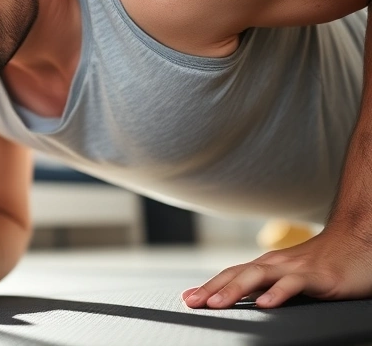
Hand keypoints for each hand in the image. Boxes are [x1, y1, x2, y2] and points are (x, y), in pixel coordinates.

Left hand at [183, 225, 371, 308]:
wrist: (360, 237)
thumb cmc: (327, 260)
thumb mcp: (293, 274)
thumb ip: (270, 284)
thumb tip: (249, 300)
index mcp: (268, 264)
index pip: (231, 274)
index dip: (208, 285)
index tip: (187, 297)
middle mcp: (276, 263)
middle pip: (237, 275)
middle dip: (211, 289)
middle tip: (190, 302)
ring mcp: (296, 268)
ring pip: (258, 277)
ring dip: (234, 290)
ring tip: (217, 304)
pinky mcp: (319, 276)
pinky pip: (295, 284)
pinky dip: (278, 293)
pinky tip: (265, 304)